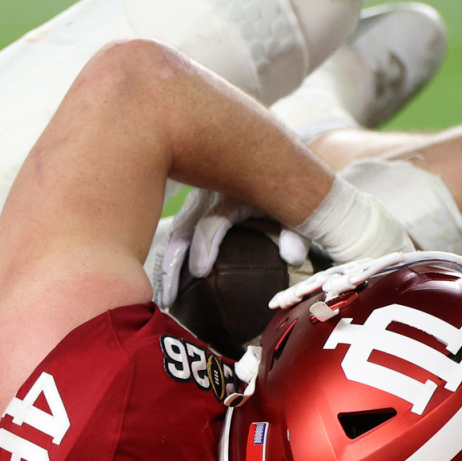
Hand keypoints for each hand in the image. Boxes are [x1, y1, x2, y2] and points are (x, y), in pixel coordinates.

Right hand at [154, 189, 308, 307]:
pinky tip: (170, 284)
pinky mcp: (194, 205)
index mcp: (230, 195)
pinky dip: (170, 257)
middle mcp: (207, 196)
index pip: (209, 224)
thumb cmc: (286, 191)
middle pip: (181, 232)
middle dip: (172, 266)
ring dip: (166, 266)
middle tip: (170, 299)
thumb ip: (296, 232)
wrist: (272, 161)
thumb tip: (292, 259)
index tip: (198, 272)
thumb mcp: (296, 208)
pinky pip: (177, 232)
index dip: (202, 248)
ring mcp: (197, 200)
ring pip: (174, 234)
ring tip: (165, 299)